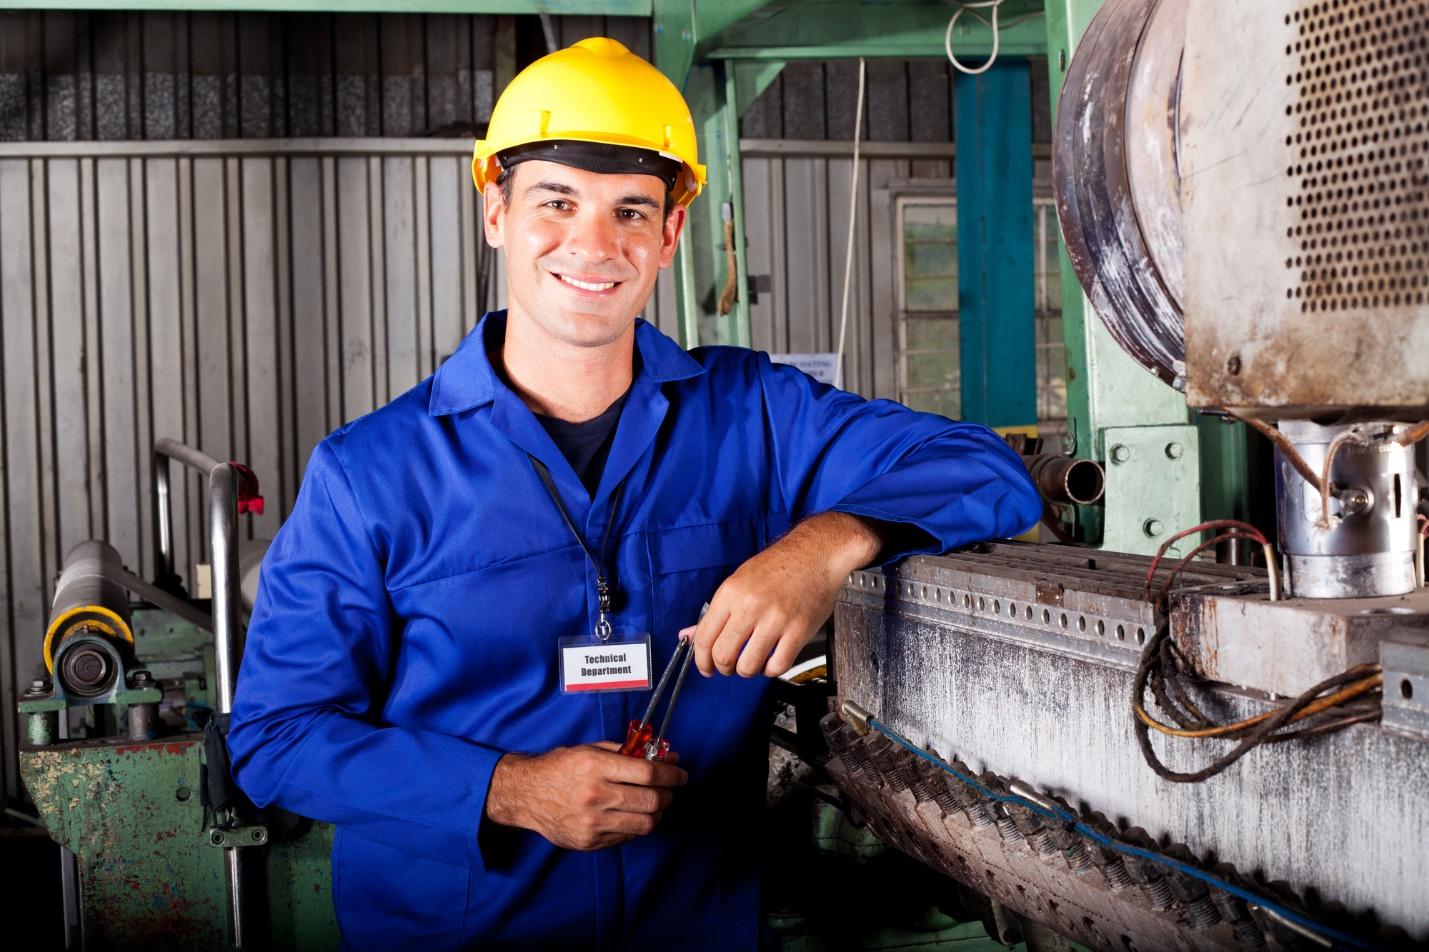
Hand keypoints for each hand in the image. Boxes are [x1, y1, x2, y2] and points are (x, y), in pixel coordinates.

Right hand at [484, 742, 686, 850]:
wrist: (526, 795)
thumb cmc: (560, 767)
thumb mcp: (590, 749)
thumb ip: (628, 752)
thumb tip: (666, 757)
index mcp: (595, 766)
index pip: (647, 773)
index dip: (671, 774)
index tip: (681, 774)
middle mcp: (595, 795)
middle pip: (652, 800)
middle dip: (668, 794)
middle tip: (669, 790)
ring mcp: (592, 822)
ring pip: (645, 823)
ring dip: (658, 813)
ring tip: (654, 804)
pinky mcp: (589, 841)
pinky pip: (627, 836)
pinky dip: (637, 825)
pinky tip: (631, 815)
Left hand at [692, 512, 882, 677]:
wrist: (816, 553)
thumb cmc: (778, 566)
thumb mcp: (739, 580)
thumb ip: (715, 612)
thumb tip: (688, 633)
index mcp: (731, 592)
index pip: (704, 637)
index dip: (701, 660)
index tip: (705, 667)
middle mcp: (750, 606)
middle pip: (723, 656)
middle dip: (723, 668)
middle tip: (729, 667)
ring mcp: (775, 620)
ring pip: (748, 666)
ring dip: (747, 671)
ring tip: (753, 661)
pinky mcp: (798, 631)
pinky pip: (777, 666)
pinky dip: (771, 669)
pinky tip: (772, 659)